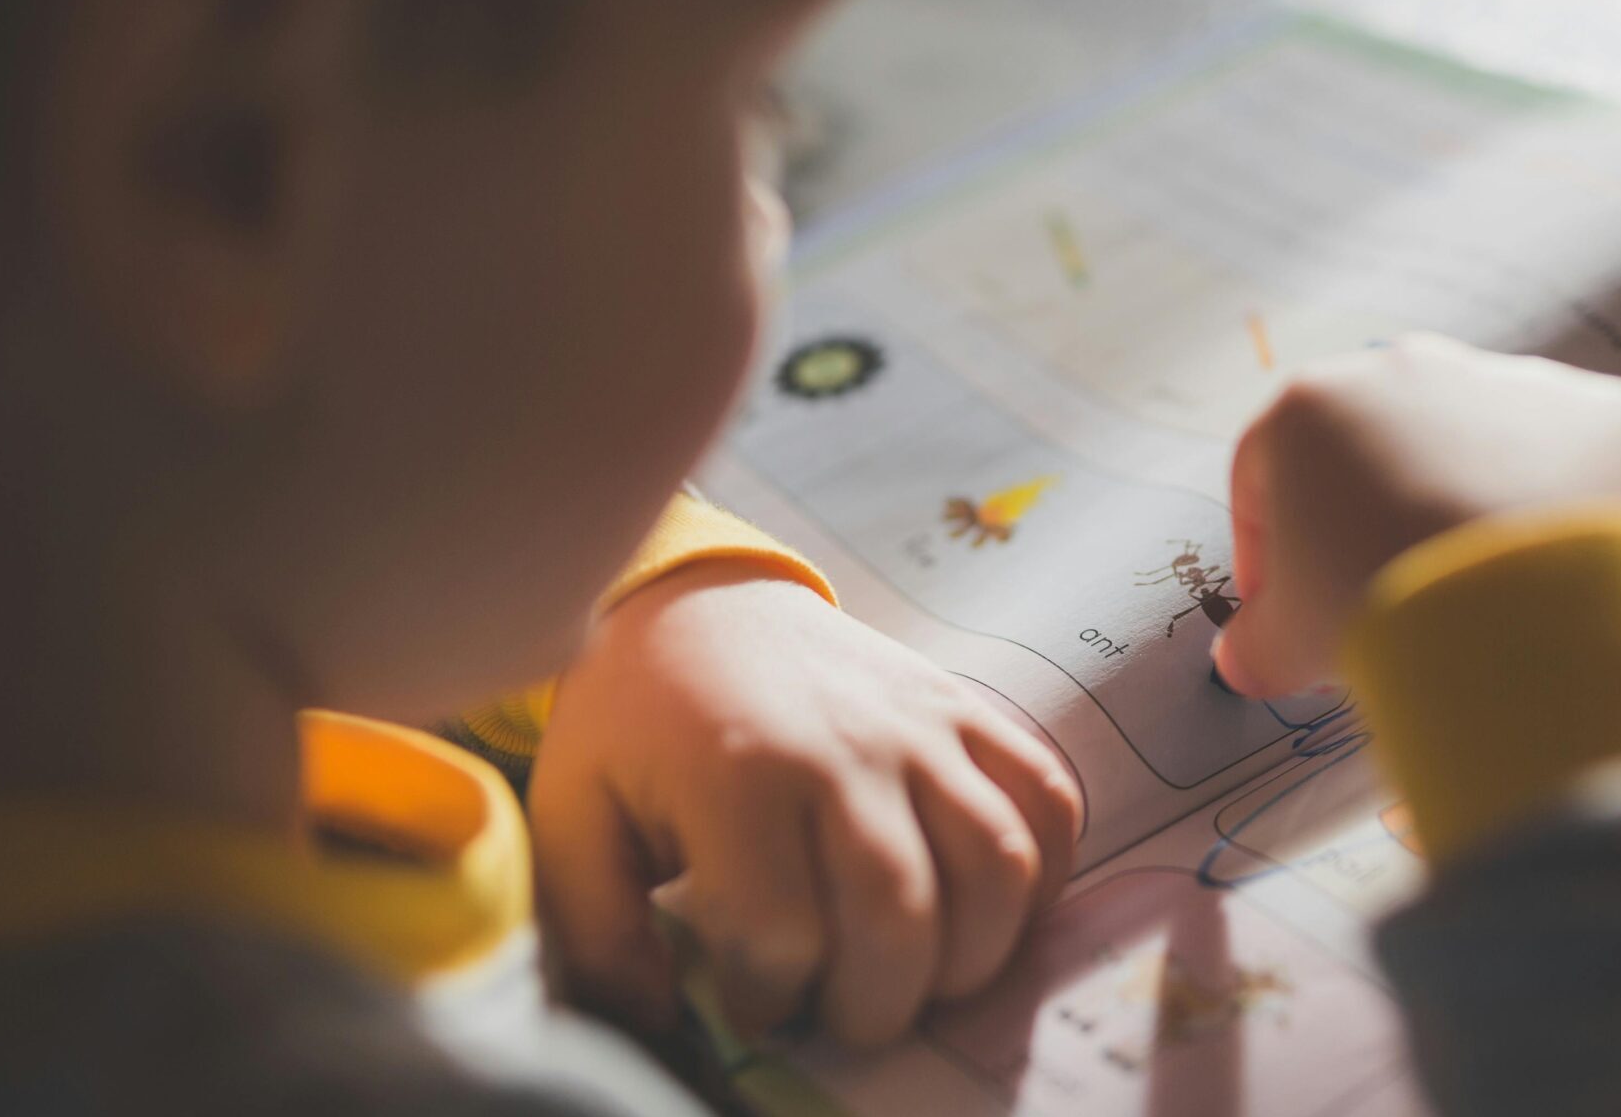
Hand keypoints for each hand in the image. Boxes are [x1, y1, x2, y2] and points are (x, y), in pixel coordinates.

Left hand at [528, 563, 1082, 1044]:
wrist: (701, 600)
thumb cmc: (635, 722)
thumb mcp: (575, 817)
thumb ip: (599, 930)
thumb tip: (658, 1019)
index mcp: (737, 777)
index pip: (782, 936)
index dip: (767, 1000)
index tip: (750, 1000)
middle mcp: (845, 747)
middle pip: (900, 915)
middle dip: (877, 1004)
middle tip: (843, 1016)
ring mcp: (920, 724)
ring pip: (995, 866)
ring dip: (971, 955)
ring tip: (922, 979)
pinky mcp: (965, 708)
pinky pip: (1045, 799)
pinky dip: (1043, 875)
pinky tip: (990, 914)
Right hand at [1212, 334, 1620, 699]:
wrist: (1529, 611)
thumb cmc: (1383, 609)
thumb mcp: (1290, 644)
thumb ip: (1256, 646)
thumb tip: (1246, 659)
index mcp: (1315, 406)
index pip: (1269, 473)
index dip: (1270, 550)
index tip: (1291, 609)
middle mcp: (1415, 368)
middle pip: (1382, 449)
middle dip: (1380, 518)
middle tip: (1391, 601)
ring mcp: (1519, 382)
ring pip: (1487, 447)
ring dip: (1479, 508)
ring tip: (1486, 599)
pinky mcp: (1609, 415)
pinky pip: (1583, 465)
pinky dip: (1572, 515)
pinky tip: (1562, 581)